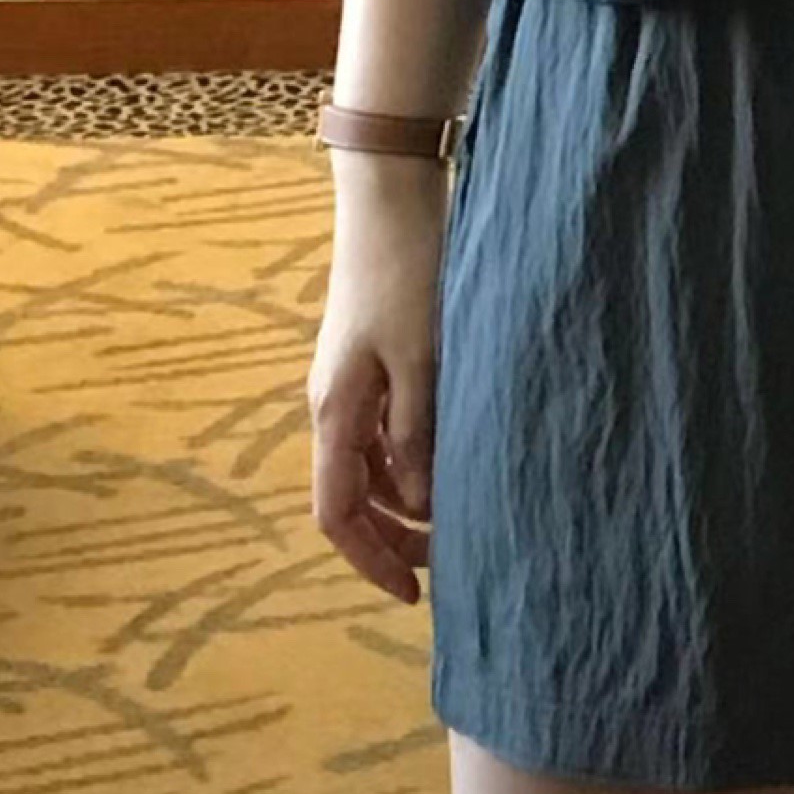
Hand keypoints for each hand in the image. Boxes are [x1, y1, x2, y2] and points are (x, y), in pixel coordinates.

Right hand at [308, 151, 449, 604]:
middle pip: (352, 496)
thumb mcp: (421, 361)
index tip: (414, 593)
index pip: (337, 513)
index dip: (371, 559)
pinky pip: (386, 430)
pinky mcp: (375, 357)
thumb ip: (417, 436)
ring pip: (372, 466)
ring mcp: (353, 381)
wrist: (390, 199)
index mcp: (336, 412)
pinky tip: (453, 458)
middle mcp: (335, 404)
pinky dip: (414, 458)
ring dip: (407, 499)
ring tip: (459, 516)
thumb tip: (419, 507)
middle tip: (448, 561)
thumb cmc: (406, 275)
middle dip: (393, 537)